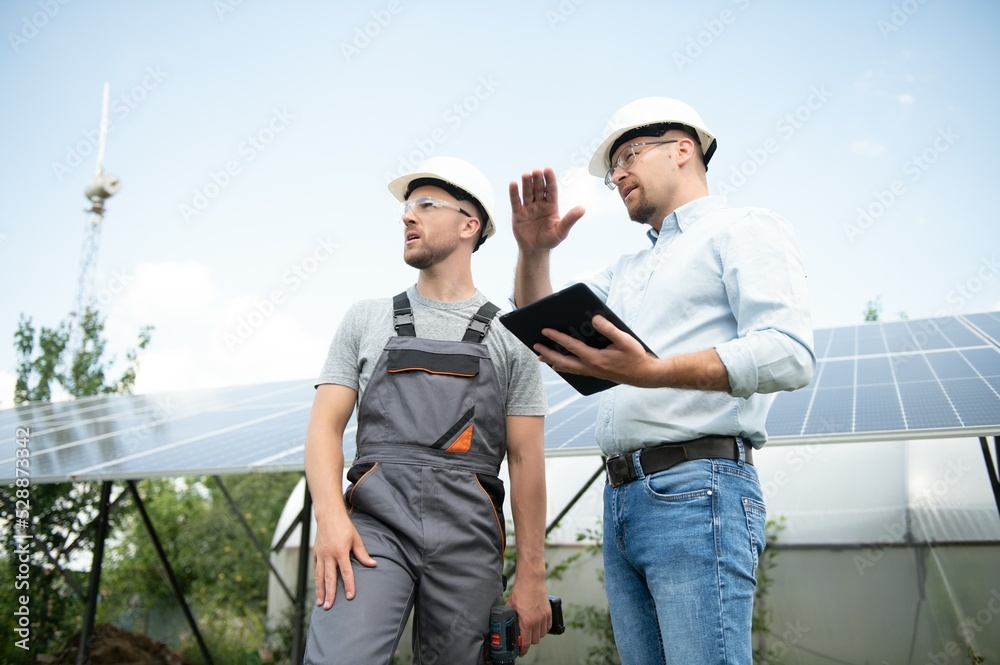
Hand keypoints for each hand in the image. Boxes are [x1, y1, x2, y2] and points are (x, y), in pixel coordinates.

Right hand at [312, 514, 376, 608]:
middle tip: (329, 607)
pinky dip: (316, 580)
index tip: (350, 597)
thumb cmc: (344, 526)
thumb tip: (373, 565)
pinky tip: (318, 589)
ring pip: (319, 576)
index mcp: (341, 551)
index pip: (346, 572)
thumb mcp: (356, 538)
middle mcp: (329, 555)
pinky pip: (315, 569)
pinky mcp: (315, 553)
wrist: (328, 515)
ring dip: (320, 591)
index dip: (349, 585)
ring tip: (320, 603)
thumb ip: (362, 554)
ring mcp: (320, 555)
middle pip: (329, 578)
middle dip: (329, 594)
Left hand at [507, 579, 550, 656]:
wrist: (531, 580)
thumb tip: (504, 624)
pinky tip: (538, 625)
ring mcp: (544, 617)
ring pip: (542, 635)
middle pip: (535, 640)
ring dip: (536, 635)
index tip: (521, 652)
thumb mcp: (510, 606)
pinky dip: (543, 629)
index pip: (526, 642)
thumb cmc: (520, 591)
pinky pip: (548, 627)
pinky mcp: (549, 612)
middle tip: (524, 638)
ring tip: (530, 631)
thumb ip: (508, 617)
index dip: (523, 650)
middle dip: (529, 641)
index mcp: (526, 622)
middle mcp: (537, 621)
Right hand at [509, 167, 584, 253]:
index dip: (549, 180)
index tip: (548, 169)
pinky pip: (516, 202)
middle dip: (537, 180)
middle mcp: (539, 204)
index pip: (551, 190)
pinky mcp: (518, 214)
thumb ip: (570, 219)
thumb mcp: (562, 231)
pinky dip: (514, 193)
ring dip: (526, 183)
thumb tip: (583, 209)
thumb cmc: (550, 240)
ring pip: (527, 193)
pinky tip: (513, 183)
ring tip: (525, 174)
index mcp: (551, 206)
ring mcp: (528, 208)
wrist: (535, 250)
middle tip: (536, 171)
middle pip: (538, 189)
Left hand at [536, 315, 660, 386]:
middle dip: (548, 352)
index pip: (571, 346)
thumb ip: (608, 329)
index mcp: (595, 358)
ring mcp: (592, 372)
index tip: (545, 330)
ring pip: (567, 368)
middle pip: (563, 361)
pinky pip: (575, 371)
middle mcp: (590, 367)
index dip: (557, 337)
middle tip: (535, 346)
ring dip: (553, 361)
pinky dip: (564, 367)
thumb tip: (594, 318)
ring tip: (541, 357)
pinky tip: (560, 365)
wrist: (644, 375)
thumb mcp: (624, 340)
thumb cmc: (635, 357)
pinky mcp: (595, 374)